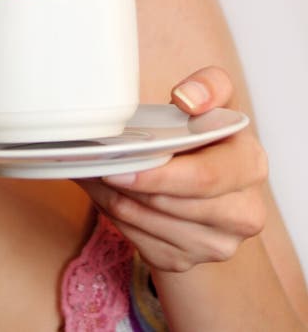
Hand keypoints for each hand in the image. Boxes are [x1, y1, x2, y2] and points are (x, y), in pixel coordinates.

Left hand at [76, 66, 268, 271]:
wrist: (204, 178)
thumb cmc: (205, 135)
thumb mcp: (214, 100)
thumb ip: (209, 86)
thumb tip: (188, 97)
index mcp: (251, 166)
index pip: (204, 179)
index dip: (159, 175)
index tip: (121, 163)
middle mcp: (243, 213)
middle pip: (172, 206)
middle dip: (128, 185)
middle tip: (96, 164)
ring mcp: (216, 244)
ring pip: (148, 224)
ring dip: (114, 199)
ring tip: (96, 171)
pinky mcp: (186, 261)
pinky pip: (139, 242)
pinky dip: (116, 216)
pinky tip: (109, 193)